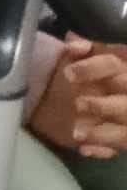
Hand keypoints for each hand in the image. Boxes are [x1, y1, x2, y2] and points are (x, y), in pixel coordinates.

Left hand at [31, 36, 126, 158]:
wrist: (115, 91)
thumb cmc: (103, 72)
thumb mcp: (96, 57)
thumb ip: (85, 49)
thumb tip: (73, 40)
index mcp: (125, 69)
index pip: (113, 64)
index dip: (91, 69)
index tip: (68, 74)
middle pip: (125, 105)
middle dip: (103, 106)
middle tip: (78, 104)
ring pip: (126, 132)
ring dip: (102, 134)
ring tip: (77, 133)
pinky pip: (121, 148)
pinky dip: (103, 150)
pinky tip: (85, 150)